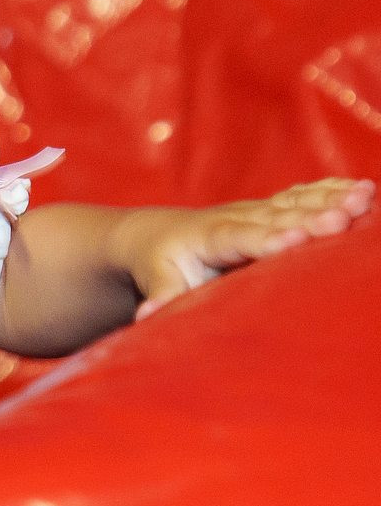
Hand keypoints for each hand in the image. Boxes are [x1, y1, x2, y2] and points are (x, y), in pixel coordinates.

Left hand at [128, 178, 374, 318]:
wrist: (153, 233)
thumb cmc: (157, 262)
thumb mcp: (155, 278)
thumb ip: (160, 294)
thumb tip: (146, 315)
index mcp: (209, 237)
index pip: (240, 238)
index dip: (265, 239)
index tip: (291, 240)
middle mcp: (236, 218)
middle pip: (278, 218)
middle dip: (312, 217)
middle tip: (347, 217)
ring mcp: (255, 212)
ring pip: (296, 205)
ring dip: (331, 200)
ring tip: (365, 197)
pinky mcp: (270, 210)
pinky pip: (302, 198)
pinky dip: (331, 192)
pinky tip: (363, 189)